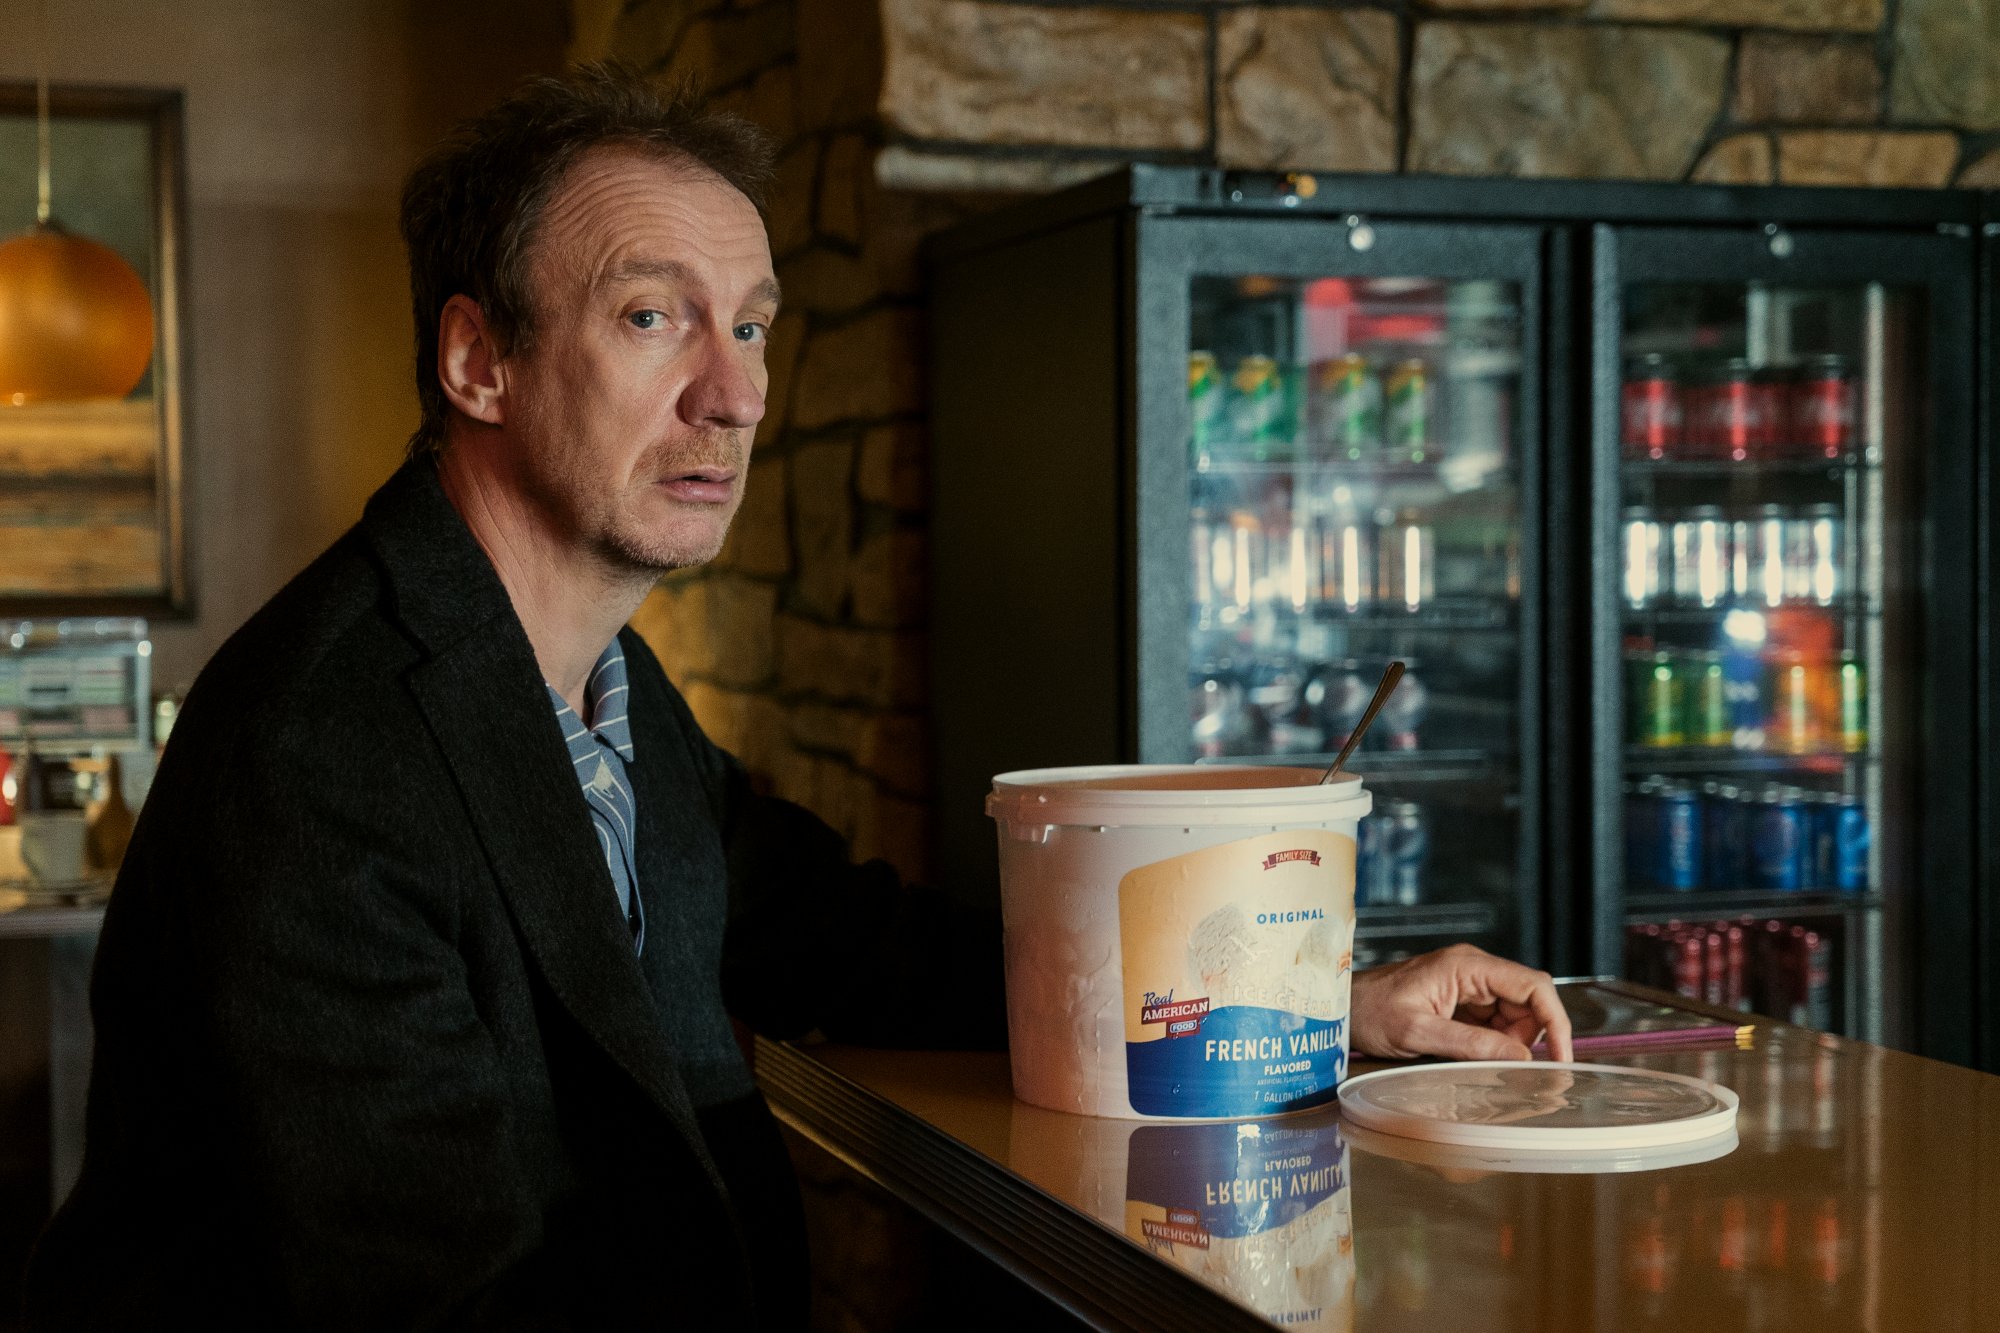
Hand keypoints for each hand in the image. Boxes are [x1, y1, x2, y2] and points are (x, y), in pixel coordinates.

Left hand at [1350, 943, 1572, 1062]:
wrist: (1341, 1008)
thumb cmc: (1368, 1012)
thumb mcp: (1416, 1032)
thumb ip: (1469, 1045)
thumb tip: (1520, 1058)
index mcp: (1466, 966)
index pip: (1533, 985)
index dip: (1556, 1021)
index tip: (1562, 1057)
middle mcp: (1473, 970)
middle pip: (1529, 1002)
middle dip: (1531, 1038)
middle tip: (1513, 1071)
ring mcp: (1468, 986)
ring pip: (1515, 1016)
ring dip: (1511, 1045)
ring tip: (1483, 1066)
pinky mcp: (1461, 1003)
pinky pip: (1494, 1024)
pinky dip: (1495, 1046)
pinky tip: (1478, 1061)